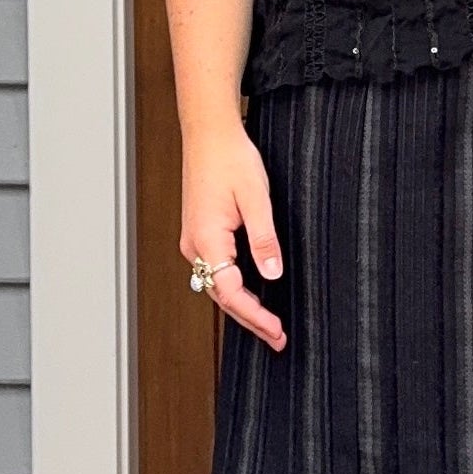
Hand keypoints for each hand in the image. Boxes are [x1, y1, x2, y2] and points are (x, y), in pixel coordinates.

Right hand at [179, 117, 286, 350]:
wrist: (209, 134)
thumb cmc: (230, 159)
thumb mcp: (256, 199)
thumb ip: (264, 240)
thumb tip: (272, 275)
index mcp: (206, 239)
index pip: (231, 292)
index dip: (255, 315)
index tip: (276, 329)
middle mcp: (194, 245)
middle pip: (222, 296)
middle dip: (251, 320)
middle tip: (278, 339)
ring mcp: (194, 241)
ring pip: (218, 286)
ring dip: (243, 308)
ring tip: (269, 326)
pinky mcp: (200, 235)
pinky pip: (216, 272)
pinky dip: (235, 290)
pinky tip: (252, 298)